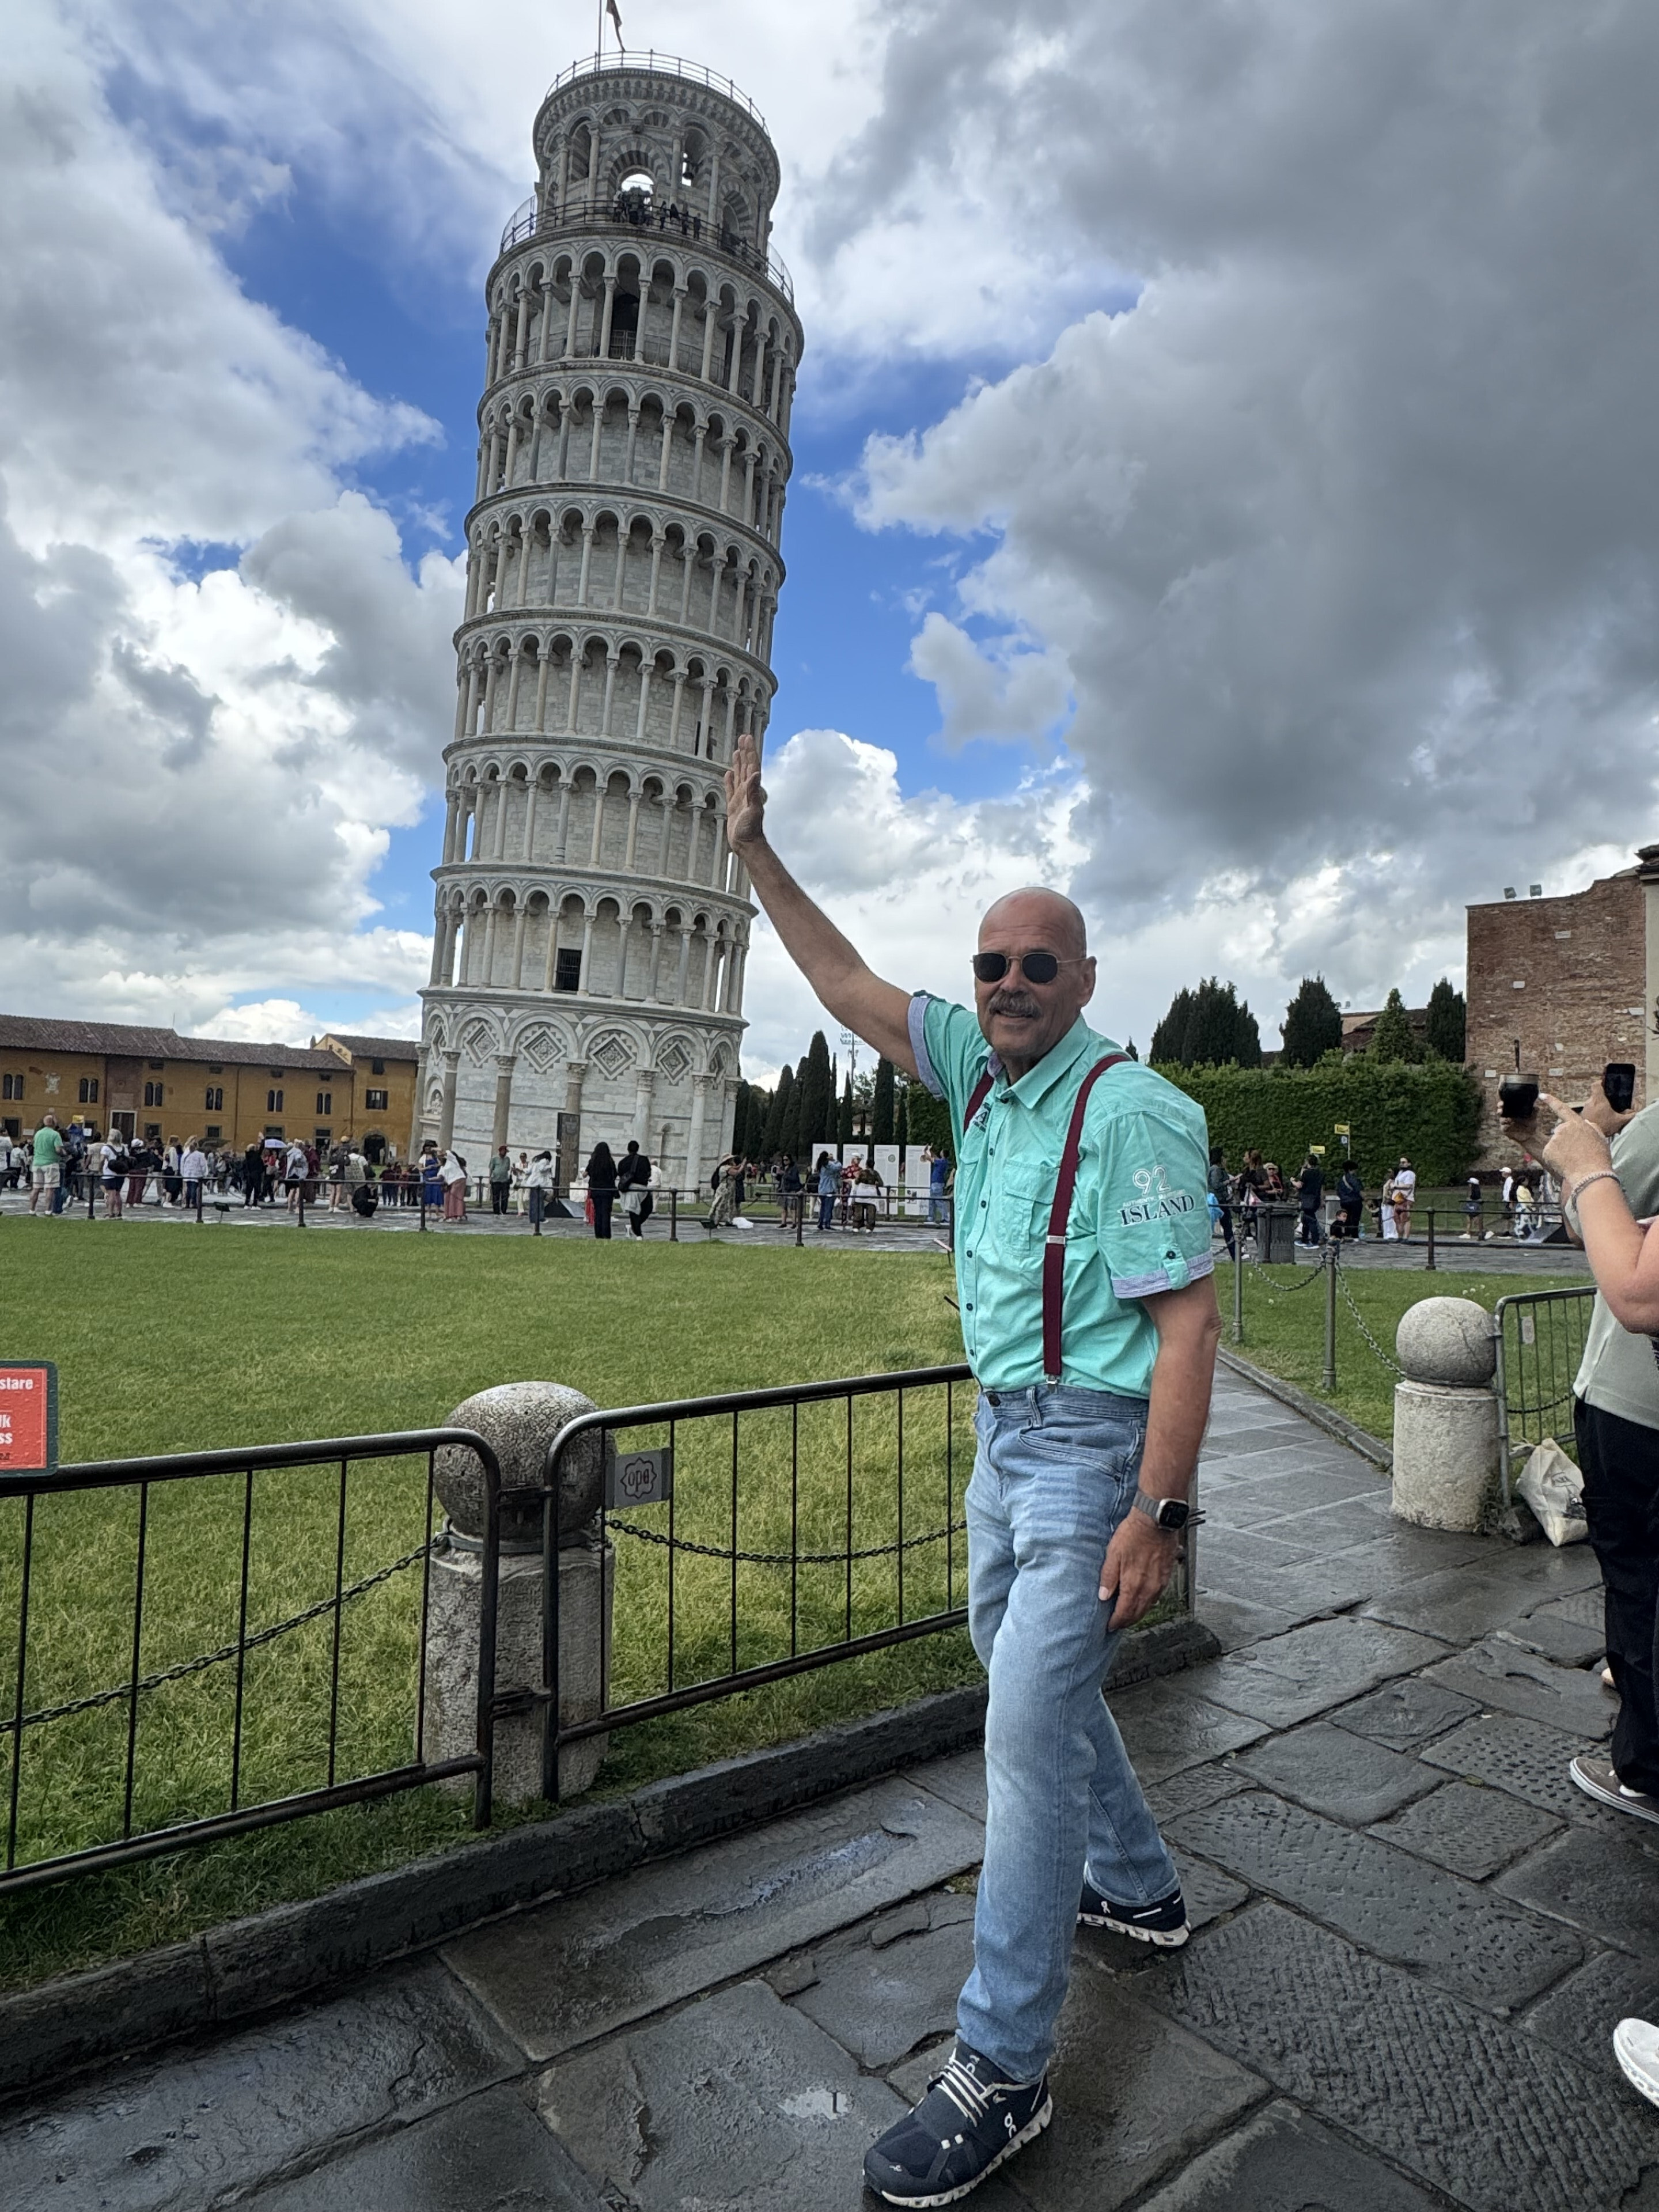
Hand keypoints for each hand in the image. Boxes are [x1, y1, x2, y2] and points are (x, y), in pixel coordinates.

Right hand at [724, 732, 766, 852]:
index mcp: (752, 789)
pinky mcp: (733, 806)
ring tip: (737, 750)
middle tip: (743, 737)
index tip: (747, 738)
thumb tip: (756, 773)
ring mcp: (740, 798)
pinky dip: (729, 780)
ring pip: (738, 775)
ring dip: (738, 763)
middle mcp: (747, 791)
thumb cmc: (751, 830)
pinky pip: (730, 789)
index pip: (751, 766)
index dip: (750, 751)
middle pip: (746, 767)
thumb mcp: (753, 810)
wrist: (746, 844)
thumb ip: (754, 792)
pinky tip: (728, 773)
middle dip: (745, 752)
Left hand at [1099, 1509, 1179, 1629]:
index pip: (1124, 1613)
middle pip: (1137, 1613)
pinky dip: (1148, 1602)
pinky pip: (1157, 1596)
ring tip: (1128, 1614)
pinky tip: (1143, 1598)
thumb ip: (1108, 1577)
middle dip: (1127, 1621)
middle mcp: (1149, 1588)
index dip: (1116, 1622)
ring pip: (1148, 1606)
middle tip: (1118, 1624)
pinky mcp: (1166, 1576)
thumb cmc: (1134, 1534)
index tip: (1110, 1626)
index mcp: (1134, 1585)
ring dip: (1138, 1613)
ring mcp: (1160, 1583)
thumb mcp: (1113, 1554)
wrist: (1156, 1521)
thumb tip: (1103, 1596)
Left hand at [1532, 1090, 1612, 1188]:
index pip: (1562, 1109)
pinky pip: (1550, 1155)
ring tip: (1574, 1160)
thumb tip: (1586, 1123)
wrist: (1591, 1174)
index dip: (1551, 1101)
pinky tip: (1566, 1164)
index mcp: (1577, 1123)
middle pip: (1561, 1133)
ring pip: (1556, 1145)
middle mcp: (1563, 1128)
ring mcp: (1554, 1139)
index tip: (1542, 1095)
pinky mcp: (1547, 1151)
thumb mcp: (1600, 1138)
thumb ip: (1591, 1128)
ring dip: (1562, 1151)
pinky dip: (1556, 1160)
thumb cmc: (1598, 1157)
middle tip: (1578, 1153)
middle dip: (1566, 1142)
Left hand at [1582, 1076, 1638, 1141]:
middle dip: (1602, 1100)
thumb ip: (1629, 1116)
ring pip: (1591, 1105)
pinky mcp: (1581, 1116)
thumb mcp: (1620, 1121)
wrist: (1590, 1136)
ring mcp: (1584, 1109)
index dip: (1600, 1083)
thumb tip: (1633, 1112)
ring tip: (1604, 1116)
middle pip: (1595, 1096)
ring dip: (1597, 1108)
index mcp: (1598, 1099)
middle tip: (1609, 1106)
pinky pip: (1588, 1112)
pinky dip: (1592, 1115)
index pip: (1596, 1085)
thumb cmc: (1604, 1126)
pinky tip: (1598, 1121)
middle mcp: (1589, 1102)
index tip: (1604, 1085)